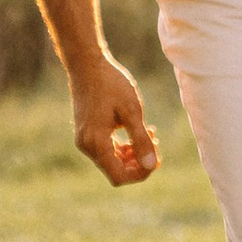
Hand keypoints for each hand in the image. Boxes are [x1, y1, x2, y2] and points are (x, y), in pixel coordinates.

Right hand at [70, 59, 159, 187]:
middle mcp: (86, 146)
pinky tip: (135, 130)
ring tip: (149, 133)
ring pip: (111, 161)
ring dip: (131, 153)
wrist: (87, 64)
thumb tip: (151, 165)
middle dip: (138, 162)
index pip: (119, 176)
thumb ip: (141, 140)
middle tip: (155, 141)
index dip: (141, 173)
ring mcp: (84, 140)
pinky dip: (121, 146)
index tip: (157, 157)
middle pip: (115, 171)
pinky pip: (106, 149)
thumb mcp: (132, 111)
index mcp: (96, 143)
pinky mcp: (86, 133)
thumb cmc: (111, 84)